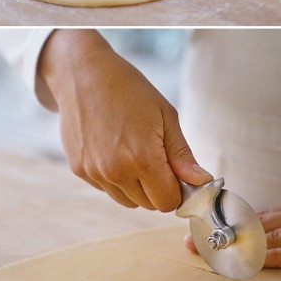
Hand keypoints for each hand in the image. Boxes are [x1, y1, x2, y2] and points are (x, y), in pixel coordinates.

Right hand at [39, 30, 211, 209]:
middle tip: (159, 157)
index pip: (167, 202)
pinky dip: (117, 179)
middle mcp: (115, 171)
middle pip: (149, 204)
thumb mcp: (166, 117)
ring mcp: (94, 172)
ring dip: (138, 187)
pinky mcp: (79, 170)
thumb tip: (201, 182)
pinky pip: (107, 189)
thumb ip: (182, 155)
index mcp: (142, 158)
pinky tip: (117, 151)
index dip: (178, 190)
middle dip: (159, 188)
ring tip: (137, 153)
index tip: (178, 172)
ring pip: (128, 201)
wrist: (85, 75)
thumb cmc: (131, 91)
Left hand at [185, 184, 280, 267]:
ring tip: (207, 252)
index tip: (204, 228)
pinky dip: (271, 258)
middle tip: (189, 241)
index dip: (233, 222)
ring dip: (238, 246)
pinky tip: (250, 262)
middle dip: (224, 234)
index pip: (265, 215)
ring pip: (273, 238)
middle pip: (260, 225)